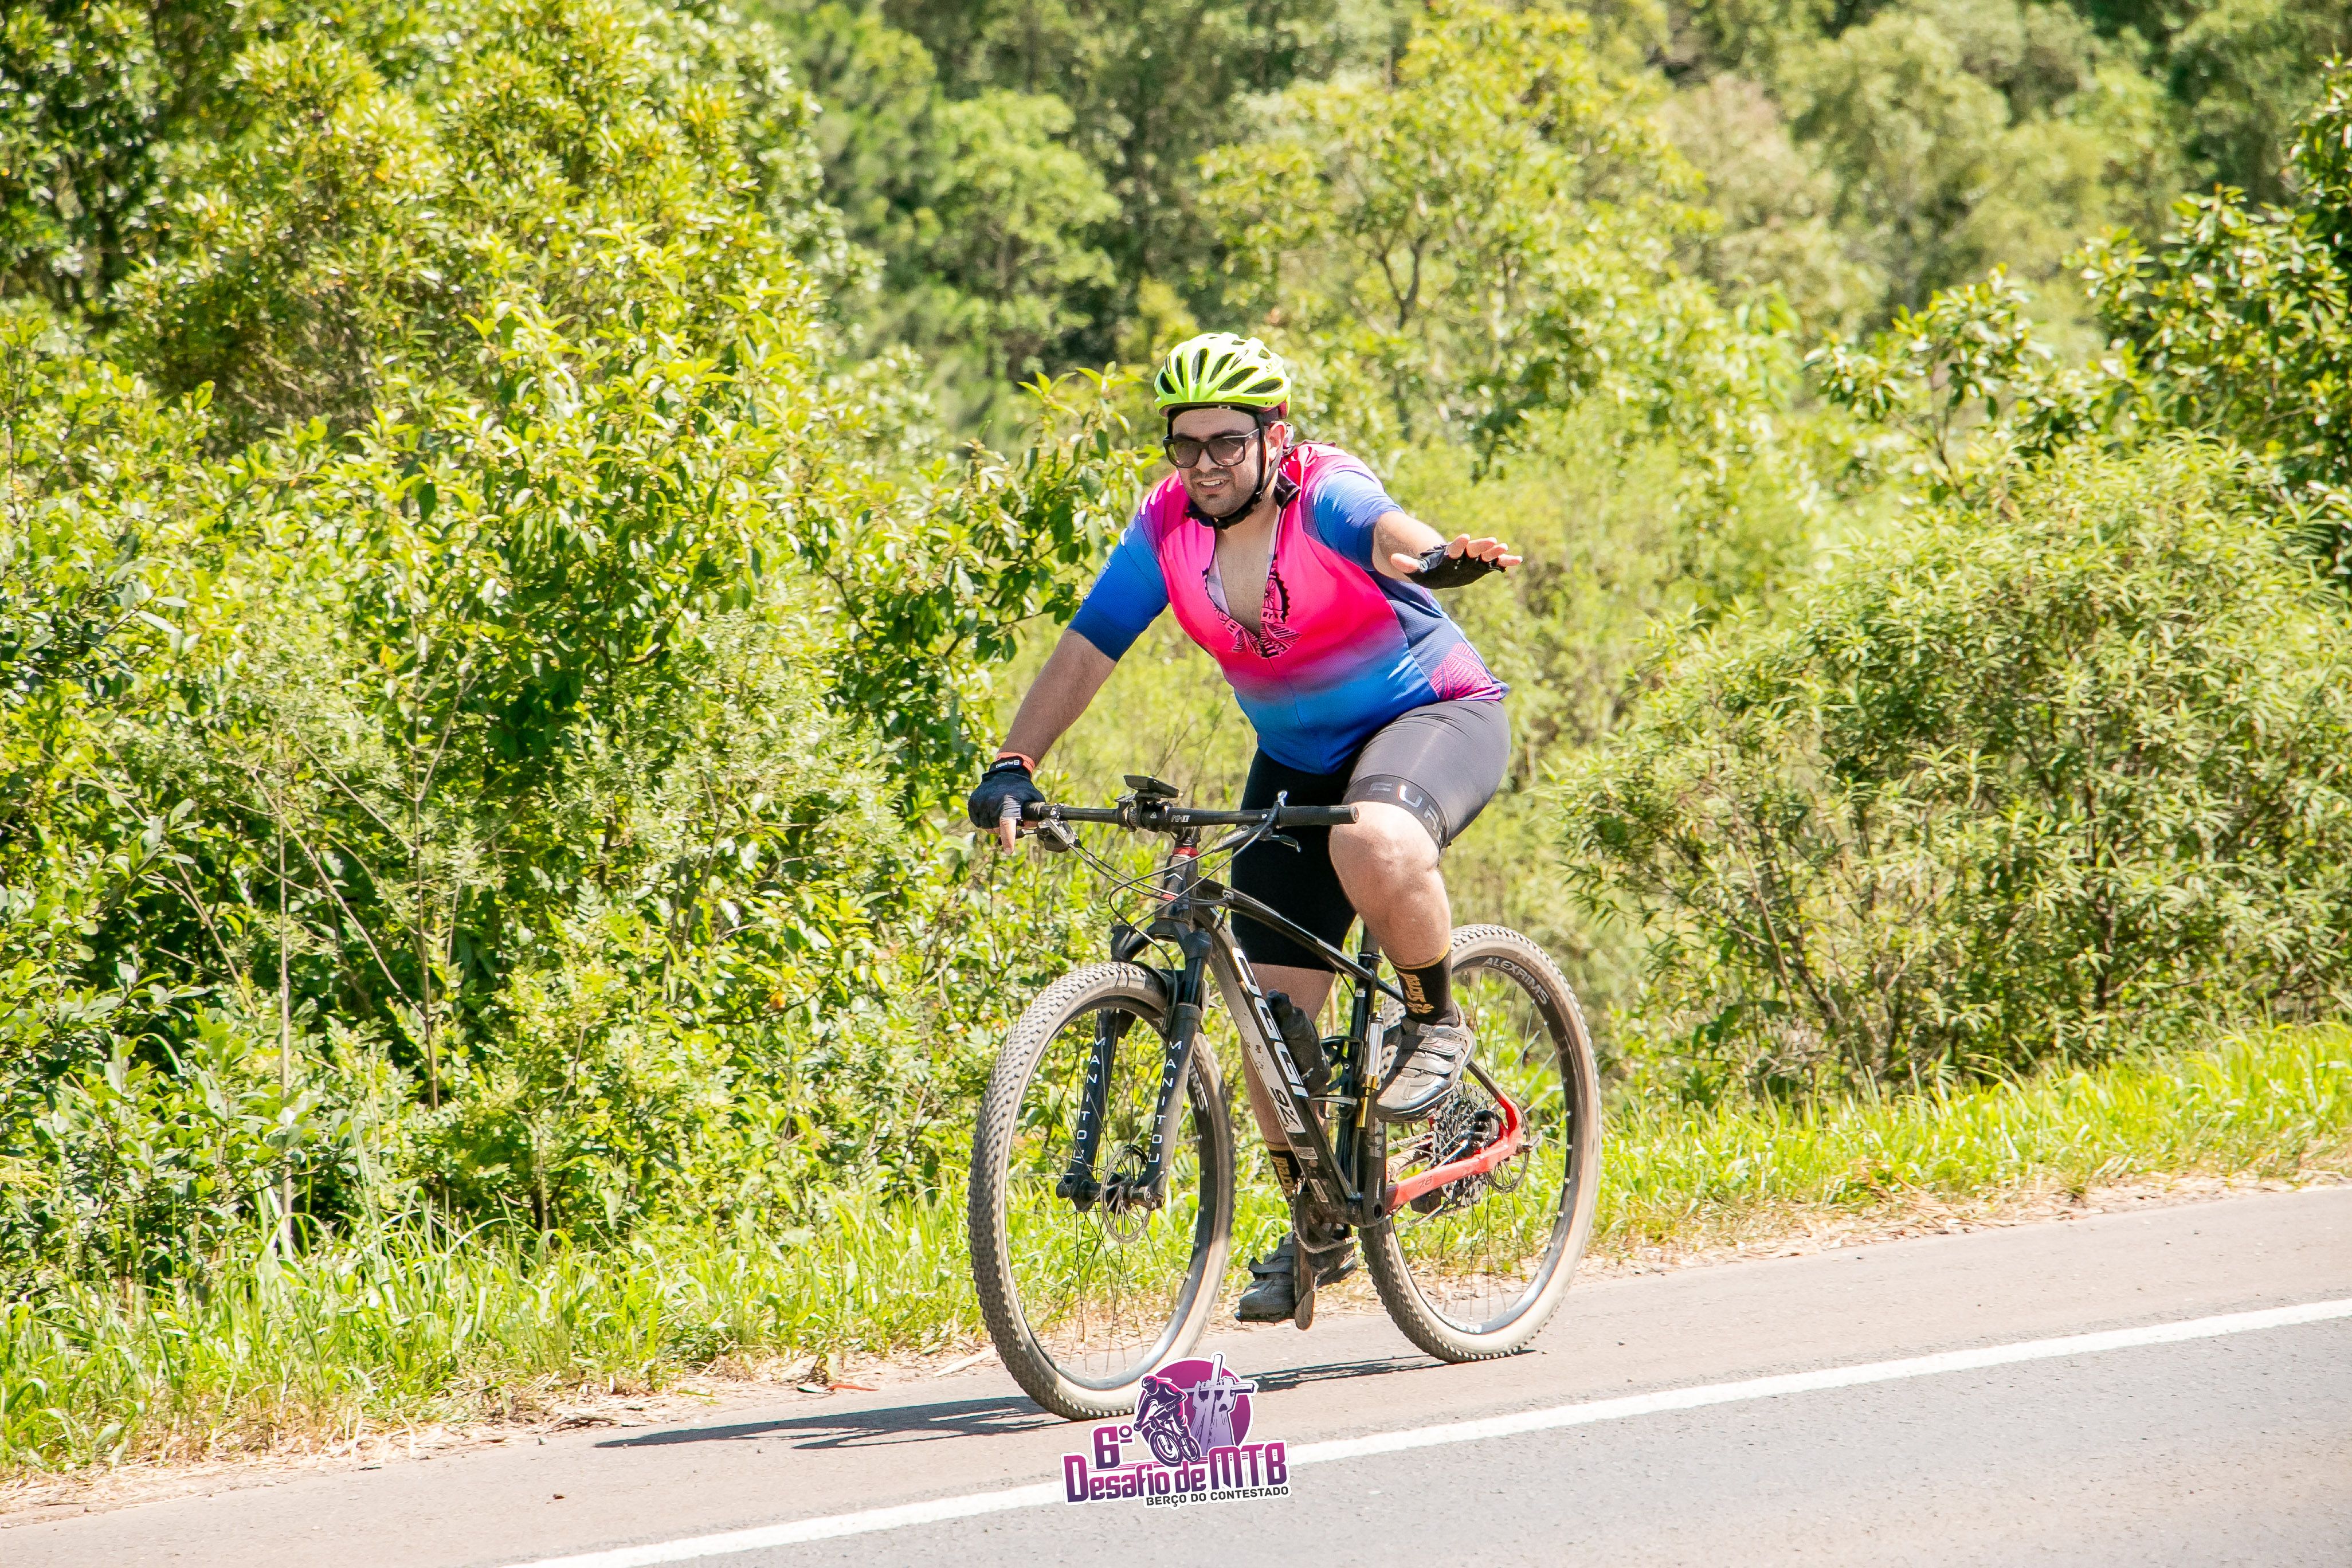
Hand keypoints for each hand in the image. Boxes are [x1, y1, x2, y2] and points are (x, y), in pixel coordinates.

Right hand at [967, 758, 1044, 849]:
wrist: (1004, 772)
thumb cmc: (1021, 789)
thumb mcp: (1034, 799)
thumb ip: (1036, 816)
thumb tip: (1035, 830)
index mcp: (1009, 803)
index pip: (1007, 823)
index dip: (1008, 838)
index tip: (1009, 851)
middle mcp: (992, 802)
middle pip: (995, 829)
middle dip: (1003, 830)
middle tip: (1010, 821)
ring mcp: (981, 802)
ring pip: (986, 827)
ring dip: (993, 826)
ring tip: (1000, 814)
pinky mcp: (973, 802)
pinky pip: (977, 821)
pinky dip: (984, 821)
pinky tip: (991, 813)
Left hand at [1391, 533, 1519, 585]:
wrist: (1442, 566)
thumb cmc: (1430, 568)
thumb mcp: (1418, 569)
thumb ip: (1407, 565)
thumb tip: (1392, 559)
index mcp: (1450, 554)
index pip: (1454, 548)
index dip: (1458, 544)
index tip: (1463, 536)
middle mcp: (1465, 555)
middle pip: (1474, 548)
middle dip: (1482, 545)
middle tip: (1492, 540)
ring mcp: (1475, 559)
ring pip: (1486, 554)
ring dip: (1495, 551)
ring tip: (1504, 547)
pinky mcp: (1482, 565)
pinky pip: (1496, 563)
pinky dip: (1506, 561)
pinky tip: (1518, 560)